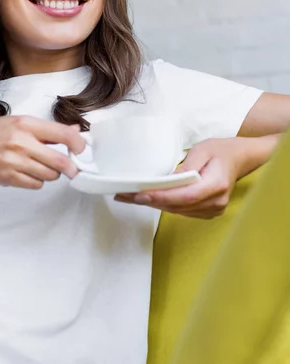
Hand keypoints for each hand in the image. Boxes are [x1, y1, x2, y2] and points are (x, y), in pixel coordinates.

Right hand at [0, 115, 84, 189]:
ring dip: (52, 173)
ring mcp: (15, 161)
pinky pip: (36, 184)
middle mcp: (21, 142)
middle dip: (71, 167)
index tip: (81, 150)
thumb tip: (75, 131)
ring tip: (41, 166)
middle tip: (73, 168)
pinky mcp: (9, 177)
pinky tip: (28, 172)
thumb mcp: (19, 123)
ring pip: (50, 175)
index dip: (78, 144)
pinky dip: (38, 181)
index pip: (62, 134)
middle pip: (60, 161)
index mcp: (25, 124)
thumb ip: (47, 129)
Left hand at [115, 138, 246, 218]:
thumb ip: (186, 168)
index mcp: (216, 185)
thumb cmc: (220, 150)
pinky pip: (181, 211)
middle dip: (150, 201)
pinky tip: (148, 199)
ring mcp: (213, 210)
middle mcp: (216, 202)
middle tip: (125, 195)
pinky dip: (164, 205)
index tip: (140, 194)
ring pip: (177, 210)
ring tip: (129, 197)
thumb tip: (167, 181)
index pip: (184, 196)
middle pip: (177, 206)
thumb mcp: (201, 151)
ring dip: (153, 204)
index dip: (161, 197)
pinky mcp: (207, 212)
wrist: (239, 158)